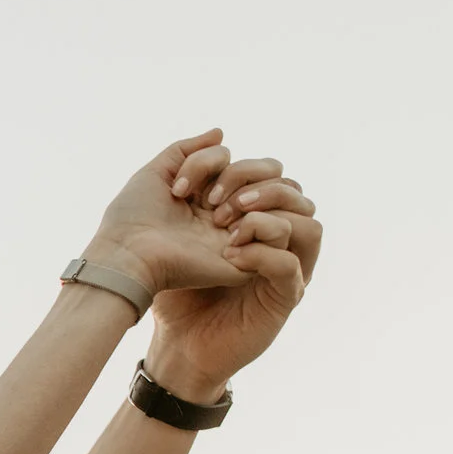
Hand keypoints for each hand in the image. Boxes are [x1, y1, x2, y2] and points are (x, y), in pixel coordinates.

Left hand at [84, 130, 303, 299]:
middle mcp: (228, 212)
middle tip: (206, 202)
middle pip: (269, 173)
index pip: (235, 161)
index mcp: (207, 194)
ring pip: (281, 198)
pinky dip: (259, 223)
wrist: (129, 257)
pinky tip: (228, 238)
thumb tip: (221, 132)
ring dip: (250, 199)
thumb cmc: (133, 217)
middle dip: (237, 175)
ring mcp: (240, 235)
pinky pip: (281, 230)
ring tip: (218, 220)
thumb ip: (187, 149)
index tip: (177, 189)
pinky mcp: (249, 260)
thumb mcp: (156, 172)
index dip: (209, 164)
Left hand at [148, 160, 321, 398]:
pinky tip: (230, 253)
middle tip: (213, 206)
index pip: (266, 173)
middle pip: (292, 189)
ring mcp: (274, 264)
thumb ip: (186, 161)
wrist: (144, 320)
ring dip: (270, 214)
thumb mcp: (158, 202)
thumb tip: (222, 133)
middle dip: (255, 186)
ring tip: (228, 226)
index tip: (184, 189)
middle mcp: (263, 234)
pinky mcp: (277, 296)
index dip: (233, 170)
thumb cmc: (152, 268)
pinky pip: (291, 263)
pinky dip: (264, 251)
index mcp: (242, 212)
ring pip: (307, 221)